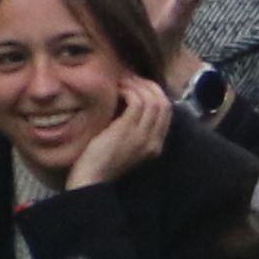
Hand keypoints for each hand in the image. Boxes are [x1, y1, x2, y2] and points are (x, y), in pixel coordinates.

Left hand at [62, 66, 174, 189]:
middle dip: (149, 86)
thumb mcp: (123, 145)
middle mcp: (155, 140)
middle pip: (164, 103)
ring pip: (153, 99)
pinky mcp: (128, 130)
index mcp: (156, 145)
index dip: (155, 94)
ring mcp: (143, 136)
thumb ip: (132, 129)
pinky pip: (137, 101)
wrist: (91, 179)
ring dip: (137, 85)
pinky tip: (117, 90)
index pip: (167, 112)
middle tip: (130, 79)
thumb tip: (130, 102)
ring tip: (122, 82)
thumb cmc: (101, 161)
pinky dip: (129, 90)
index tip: (138, 86)